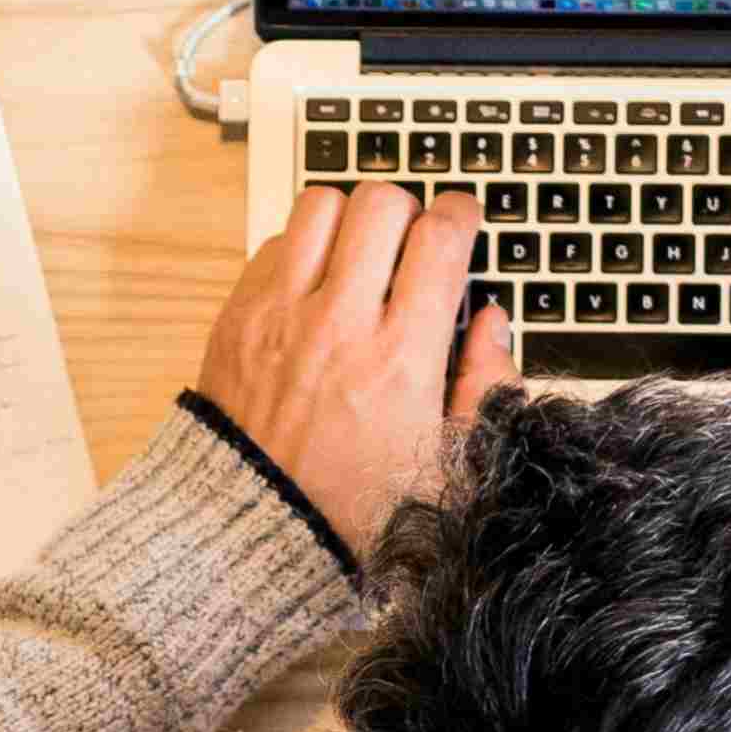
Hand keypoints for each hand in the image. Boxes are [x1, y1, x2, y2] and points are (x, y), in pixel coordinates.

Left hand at [194, 181, 518, 563]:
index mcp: (401, 358)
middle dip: (408, 209)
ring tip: (360, 251)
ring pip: (322, 204)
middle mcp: (339, 325)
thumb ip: (485, 386)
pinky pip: (274, 242)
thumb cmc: (351, 504)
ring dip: (350, 217)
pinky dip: (301, 250)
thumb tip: (492, 323)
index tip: (461, 219)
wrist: (258, 528)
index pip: (440, 239)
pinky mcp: (238, 317)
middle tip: (411, 238)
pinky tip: (315, 285)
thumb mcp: (447, 463)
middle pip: (382, 203)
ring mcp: (282, 315)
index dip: (460, 214)